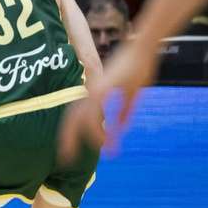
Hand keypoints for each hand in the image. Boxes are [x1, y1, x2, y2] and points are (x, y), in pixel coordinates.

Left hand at [58, 39, 158, 162]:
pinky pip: (95, 114)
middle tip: (64, 159)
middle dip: (66, 139)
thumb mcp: (132, 95)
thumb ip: (124, 112)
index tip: (68, 149)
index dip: (70, 132)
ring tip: (84, 155)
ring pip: (80, 118)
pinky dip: (97, 130)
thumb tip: (121, 129)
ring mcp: (95, 90)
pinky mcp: (104, 89)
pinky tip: (103, 143)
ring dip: (82, 138)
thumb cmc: (138, 68)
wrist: (143, 48)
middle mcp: (91, 91)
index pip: (75, 115)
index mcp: (94, 92)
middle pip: (71, 118)